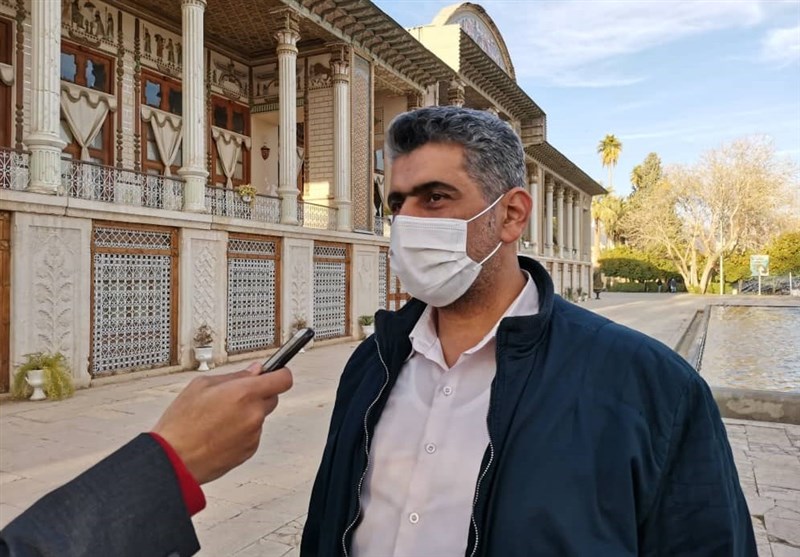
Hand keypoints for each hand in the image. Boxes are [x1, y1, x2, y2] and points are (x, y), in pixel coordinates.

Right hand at [152, 362, 292, 483]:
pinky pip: (253, 434)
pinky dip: (242, 432)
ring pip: (260, 416)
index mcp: (244, 393)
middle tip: (236, 396)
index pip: (283, 379)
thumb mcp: (201, 385)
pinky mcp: (249, 451)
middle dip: (259, 394)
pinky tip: (220, 433)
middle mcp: (254, 414)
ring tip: (219, 419)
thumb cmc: (181, 423)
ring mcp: (253, 434)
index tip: (276, 372)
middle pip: (273, 397)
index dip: (280, 373)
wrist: (174, 460)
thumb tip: (254, 371)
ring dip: (248, 414)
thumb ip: (234, 376)